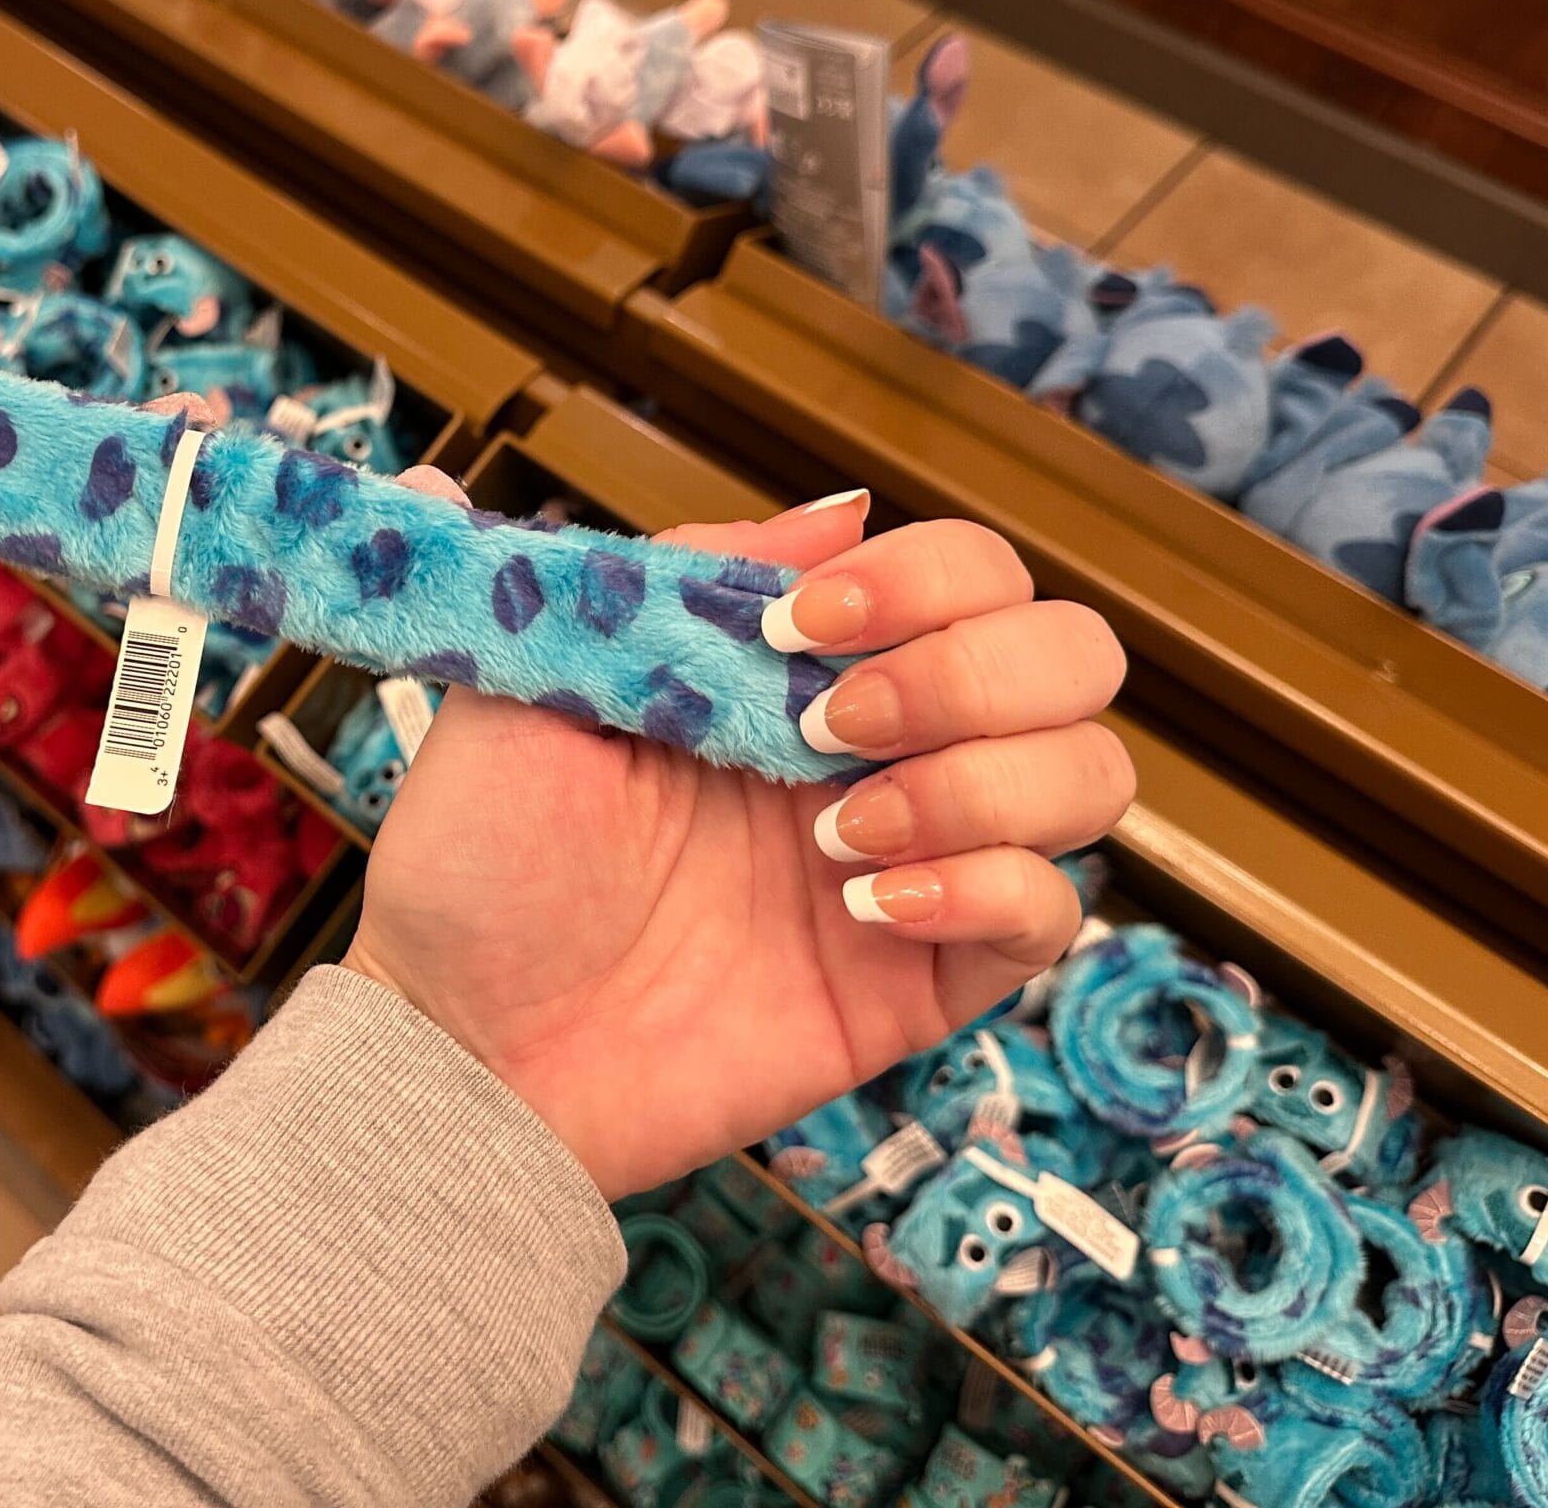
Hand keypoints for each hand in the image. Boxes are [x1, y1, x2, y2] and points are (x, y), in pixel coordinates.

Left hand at [345, 487, 1130, 1197]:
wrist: (457, 1038)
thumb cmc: (481, 855)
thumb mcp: (550, 669)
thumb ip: (687, 574)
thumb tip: (838, 509)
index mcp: (800, 662)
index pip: (967, 569)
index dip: (923, 575)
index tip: (803, 626)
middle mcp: (880, 748)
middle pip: (1070, 654)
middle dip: (974, 671)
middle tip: (830, 727)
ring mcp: (915, 859)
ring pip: (1090, 774)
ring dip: (982, 782)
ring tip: (833, 832)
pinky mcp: (923, 979)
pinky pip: (1050, 914)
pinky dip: (985, 888)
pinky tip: (863, 906)